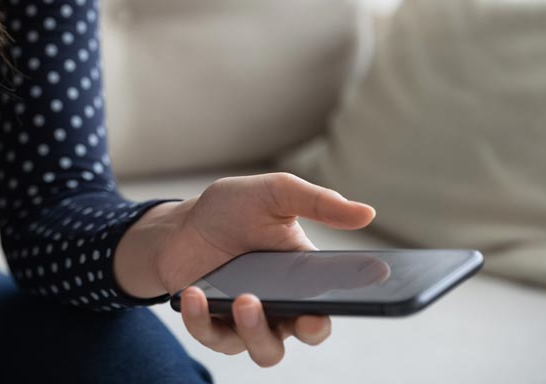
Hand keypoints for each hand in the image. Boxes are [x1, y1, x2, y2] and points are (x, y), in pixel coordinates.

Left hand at [122, 173, 375, 367]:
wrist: (179, 225)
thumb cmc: (232, 210)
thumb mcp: (273, 194)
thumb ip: (316, 202)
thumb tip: (367, 212)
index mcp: (304, 278)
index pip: (334, 301)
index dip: (350, 306)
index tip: (355, 300)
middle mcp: (282, 306)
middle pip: (307, 334)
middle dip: (307, 329)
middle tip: (302, 314)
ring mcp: (247, 321)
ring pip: (265, 350)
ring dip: (255, 330)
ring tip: (243, 300)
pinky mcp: (212, 327)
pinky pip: (214, 337)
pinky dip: (202, 319)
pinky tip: (194, 294)